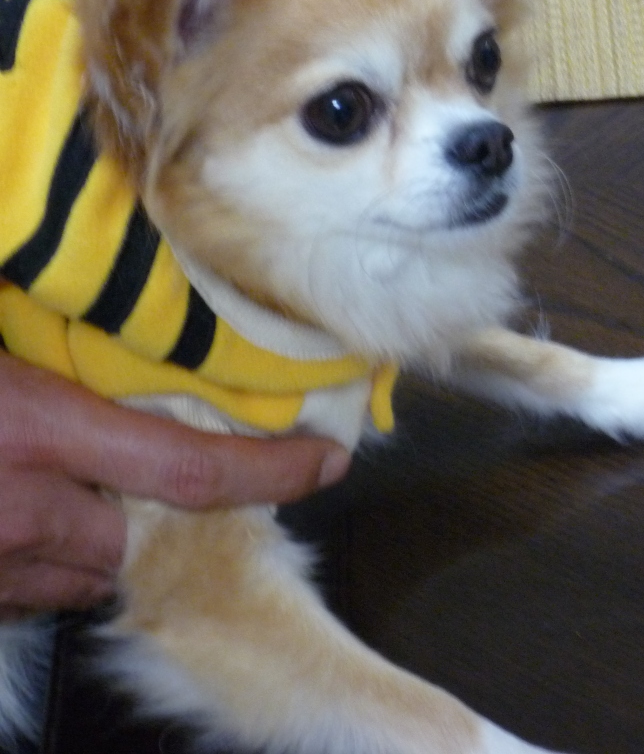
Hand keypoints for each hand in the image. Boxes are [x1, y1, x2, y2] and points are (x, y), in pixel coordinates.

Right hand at [0, 352, 351, 619]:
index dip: (271, 469)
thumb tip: (153, 331)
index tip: (327, 460)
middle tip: (193, 479)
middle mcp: (26, 512)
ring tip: (103, 495)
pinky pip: (35, 596)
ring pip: (92, 579)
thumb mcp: (1, 349)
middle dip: (182, 521)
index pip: (191, 468)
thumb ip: (74, 354)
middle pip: (153, 540)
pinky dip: (54, 567)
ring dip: (115, 549)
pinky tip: (37, 521)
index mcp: (41, 432)